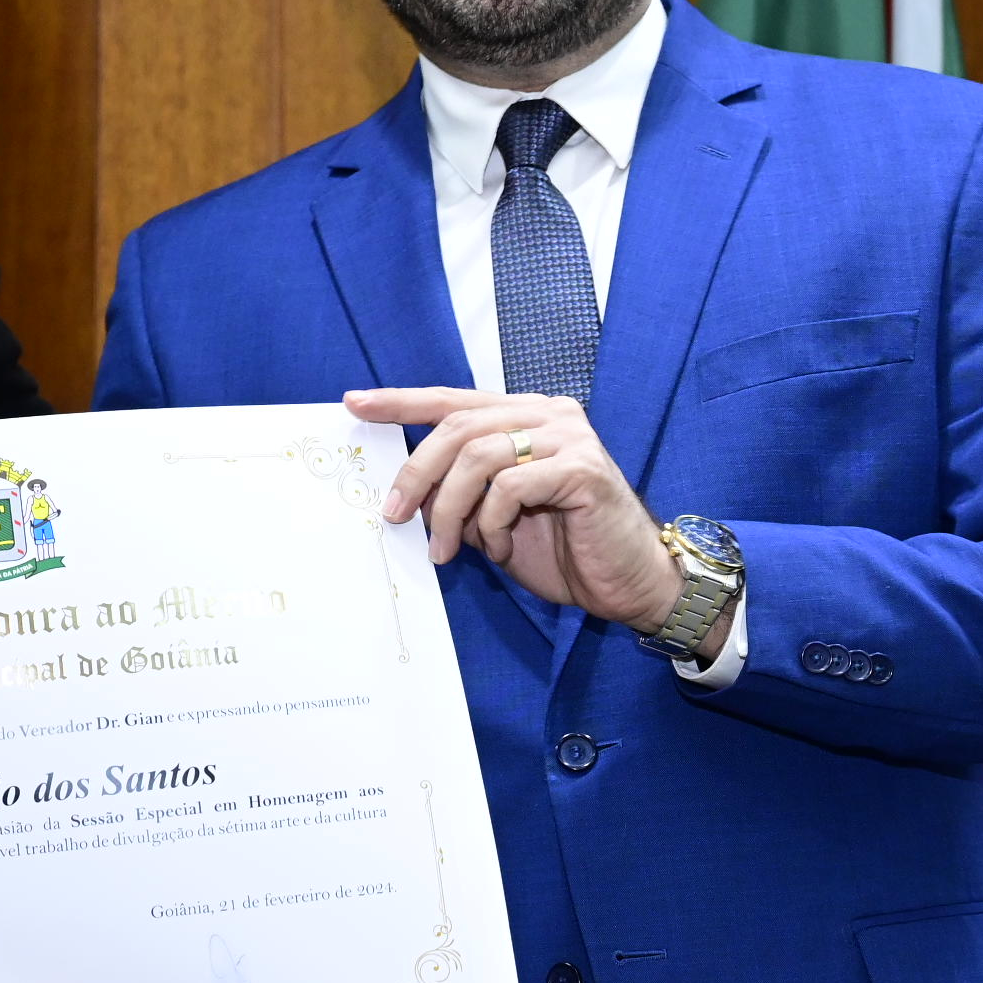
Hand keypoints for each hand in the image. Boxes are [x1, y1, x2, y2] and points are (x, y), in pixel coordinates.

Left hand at [348, 387, 698, 643]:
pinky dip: (490, 523)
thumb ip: (458, 493)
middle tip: (394, 514)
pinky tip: (498, 549)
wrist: (628, 582)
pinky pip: (509, 487)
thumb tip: (402, 487)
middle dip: (416, 472)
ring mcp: (568, 437)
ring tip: (445, 549)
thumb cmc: (564, 550)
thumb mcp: (493, 519)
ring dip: (450, 509)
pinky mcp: (582, 468)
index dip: (400, 401)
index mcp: (525, 415)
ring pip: (477, 455)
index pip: (451, 399)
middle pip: (457, 425)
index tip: (354, 404)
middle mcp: (548, 414)